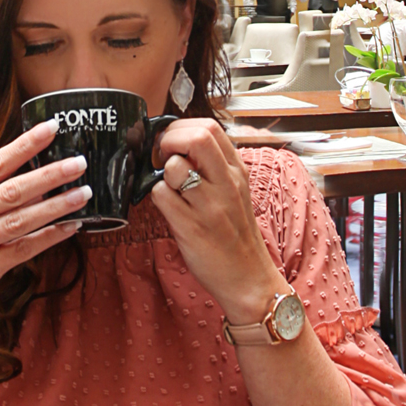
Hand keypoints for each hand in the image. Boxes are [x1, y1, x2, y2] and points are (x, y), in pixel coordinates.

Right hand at [0, 120, 89, 323]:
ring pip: (21, 220)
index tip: (51, 128)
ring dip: (57, 206)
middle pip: (11, 191)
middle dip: (49, 175)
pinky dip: (50, 236)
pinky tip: (71, 226)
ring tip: (83, 193)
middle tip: (78, 163)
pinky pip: (24, 248)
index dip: (24, 146)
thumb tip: (41, 170)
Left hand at [150, 119, 286, 324]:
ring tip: (169, 187)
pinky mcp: (192, 227)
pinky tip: (169, 208)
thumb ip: (213, 166)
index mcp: (237, 171)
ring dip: (161, 173)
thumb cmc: (235, 233)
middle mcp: (227, 183)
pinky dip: (156, 197)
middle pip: (195, 137)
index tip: (171, 142)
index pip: (209, 127)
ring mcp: (210, 205)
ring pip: (174, 167)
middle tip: (162, 157)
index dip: (181, 128)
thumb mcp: (234, 191)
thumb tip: (178, 144)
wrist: (249, 279)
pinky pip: (161, 195)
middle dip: (169, 140)